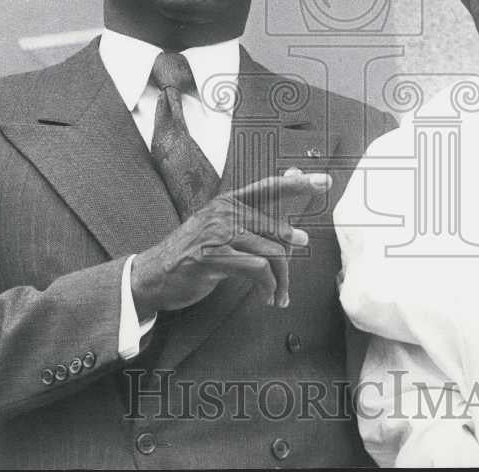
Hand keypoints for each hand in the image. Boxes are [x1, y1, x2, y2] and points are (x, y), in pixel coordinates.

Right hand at [130, 171, 330, 317]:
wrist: (154, 275)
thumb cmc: (192, 254)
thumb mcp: (222, 229)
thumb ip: (254, 216)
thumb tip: (291, 199)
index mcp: (229, 201)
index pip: (270, 187)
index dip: (299, 184)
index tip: (324, 182)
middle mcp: (224, 211)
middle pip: (276, 228)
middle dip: (290, 257)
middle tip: (288, 280)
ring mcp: (217, 232)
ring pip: (271, 251)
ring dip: (281, 280)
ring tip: (279, 295)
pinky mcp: (213, 256)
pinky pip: (258, 268)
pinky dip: (269, 286)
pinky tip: (267, 296)